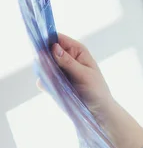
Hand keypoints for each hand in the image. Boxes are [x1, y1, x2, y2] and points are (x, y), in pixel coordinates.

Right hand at [42, 33, 142, 147]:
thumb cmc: (97, 90)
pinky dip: (46, 84)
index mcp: (76, 50)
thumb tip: (54, 48)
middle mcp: (65, 57)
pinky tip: (55, 90)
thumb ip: (68, 62)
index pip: (57, 38)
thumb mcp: (85, 75)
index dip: (46, 39)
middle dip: (44, 59)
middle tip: (51, 70)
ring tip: (58, 82)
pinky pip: (43, 80)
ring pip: (42, 65)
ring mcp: (58, 70)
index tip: (39, 46)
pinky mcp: (53, 82)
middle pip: (46, 51)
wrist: (98, 110)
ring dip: (45, 73)